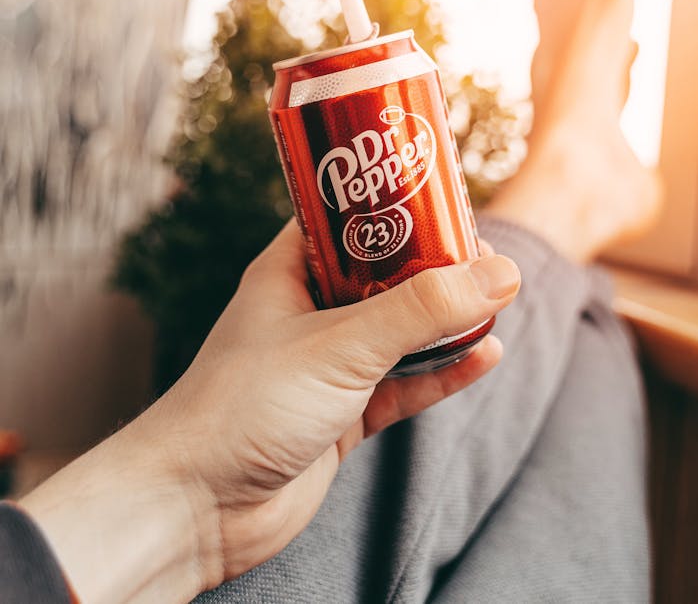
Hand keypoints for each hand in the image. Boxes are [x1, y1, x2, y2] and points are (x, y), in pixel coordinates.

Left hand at [22, 222, 519, 603]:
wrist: (197, 507)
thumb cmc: (244, 407)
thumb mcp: (342, 344)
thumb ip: (421, 310)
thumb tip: (499, 273)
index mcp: (291, 271)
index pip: (347, 217)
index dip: (393, 201)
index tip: (443, 191)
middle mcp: (309, 312)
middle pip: (383, 274)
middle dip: (433, 264)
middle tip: (485, 249)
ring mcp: (327, 365)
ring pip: (399, 331)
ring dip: (444, 320)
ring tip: (497, 298)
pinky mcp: (342, 414)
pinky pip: (404, 385)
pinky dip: (443, 372)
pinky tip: (485, 356)